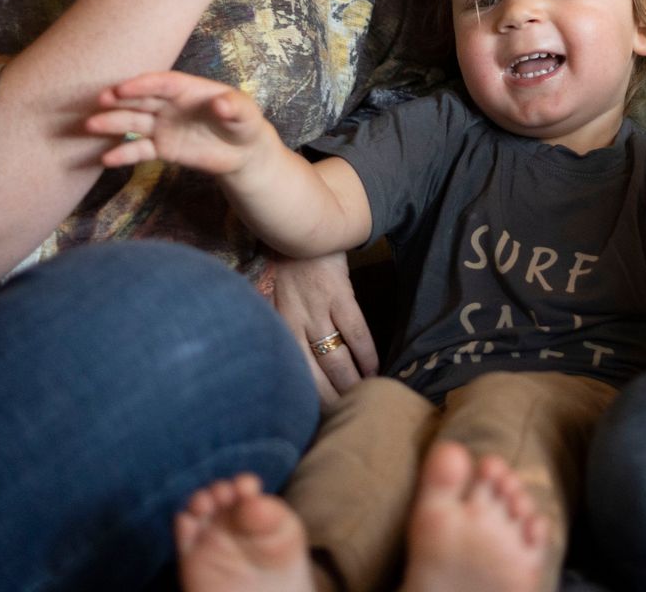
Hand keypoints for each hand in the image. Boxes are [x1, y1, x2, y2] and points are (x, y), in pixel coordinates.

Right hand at [83, 71, 274, 173]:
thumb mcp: (246, 114)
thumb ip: (234, 107)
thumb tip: (223, 104)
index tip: (123, 88)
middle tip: (99, 101)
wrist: (242, 151)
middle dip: (120, 99)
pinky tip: (105, 160)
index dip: (143, 84)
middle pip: (141, 99)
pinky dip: (124, 155)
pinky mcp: (162, 148)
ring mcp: (163, 125)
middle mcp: (170, 104)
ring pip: (134, 123)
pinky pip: (140, 150)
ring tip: (90, 126)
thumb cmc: (244, 123)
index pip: (162, 83)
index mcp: (187, 89)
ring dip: (112, 124)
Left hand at [269, 251, 376, 405]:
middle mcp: (295, 324)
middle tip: (342, 419)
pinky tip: (374, 371)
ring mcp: (318, 310)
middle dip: (330, 401)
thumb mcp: (271, 297)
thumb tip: (284, 359)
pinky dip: (366, 356)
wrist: (299, 225)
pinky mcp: (340, 296)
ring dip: (351, 384)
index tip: (313, 419)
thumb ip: (279, 325)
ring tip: (361, 401)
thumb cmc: (283, 263)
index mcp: (277, 326)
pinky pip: (356, 334)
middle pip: (314, 375)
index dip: (304, 399)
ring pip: (337, 360)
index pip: (291, 373)